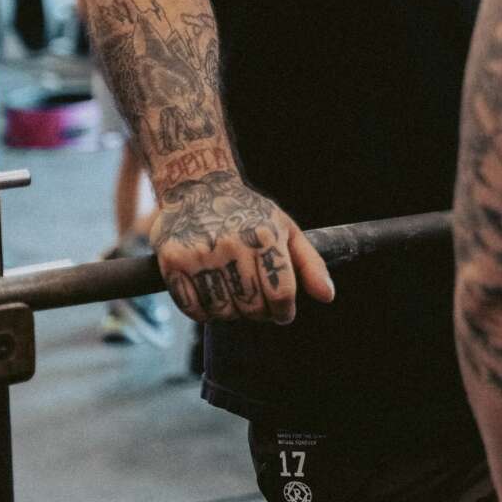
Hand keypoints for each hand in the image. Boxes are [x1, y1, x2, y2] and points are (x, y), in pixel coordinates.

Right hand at [149, 172, 334, 324]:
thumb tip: (327, 296)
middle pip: (252, 306)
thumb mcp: (285, 228)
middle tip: (257, 304)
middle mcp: (232, 245)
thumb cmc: (247, 212)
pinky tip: (212, 297)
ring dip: (231, 314)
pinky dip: (204, 312)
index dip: (285, 311)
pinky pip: (193, 309)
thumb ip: (310, 263)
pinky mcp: (173, 262)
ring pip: (222, 312)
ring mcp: (201, 254)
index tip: (282, 312)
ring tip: (234, 297)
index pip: (281, 294)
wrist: (198, 187)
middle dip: (259, 313)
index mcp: (264, 236)